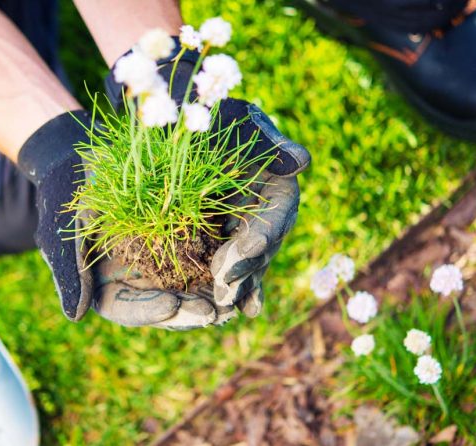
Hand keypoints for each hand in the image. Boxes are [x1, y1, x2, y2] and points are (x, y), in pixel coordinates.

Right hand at [17, 111, 230, 328]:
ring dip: (211, 296)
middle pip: (164, 306)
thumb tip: (75, 315)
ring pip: (188, 287)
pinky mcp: (182, 238)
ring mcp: (160, 260)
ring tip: (233, 303)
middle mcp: (135, 278)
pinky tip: (241, 270)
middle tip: (214, 314)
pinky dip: (221, 265)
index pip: (126, 308)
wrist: (82, 154)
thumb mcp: (68, 227)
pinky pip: (204, 257)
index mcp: (104, 282)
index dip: (147, 311)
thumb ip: (71, 270)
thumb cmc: (67, 191)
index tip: (170, 307)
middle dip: (189, 311)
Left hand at [105, 44, 310, 321]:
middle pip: (261, 248)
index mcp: (276, 182)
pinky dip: (218, 288)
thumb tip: (302, 162)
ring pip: (243, 265)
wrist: (173, 112)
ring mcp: (240, 229)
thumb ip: (265, 139)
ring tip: (220, 309)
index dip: (263, 233)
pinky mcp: (215, 240)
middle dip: (244, 270)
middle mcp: (263, 211)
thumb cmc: (206, 105)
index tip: (247, 249)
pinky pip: (220, 268)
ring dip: (234, 288)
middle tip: (224, 289)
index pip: (276, 213)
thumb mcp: (232, 114)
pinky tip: (212, 312)